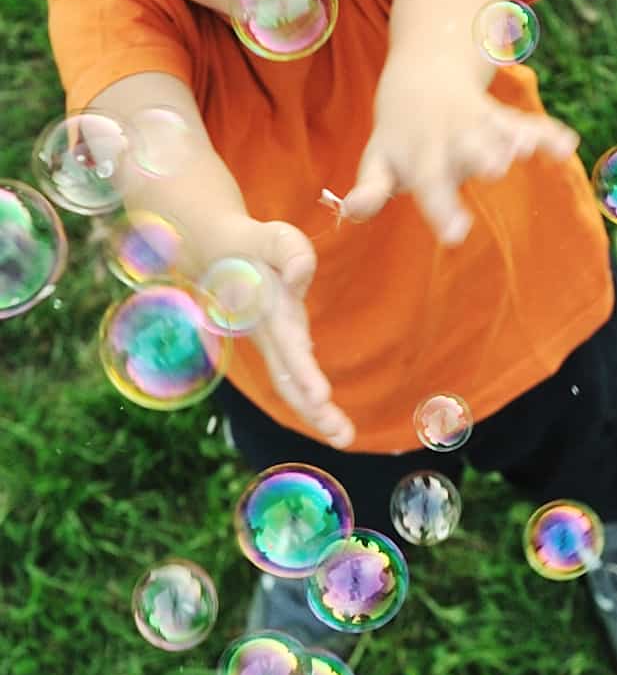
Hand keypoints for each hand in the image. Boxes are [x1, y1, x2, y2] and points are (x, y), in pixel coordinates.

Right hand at [208, 217, 355, 448]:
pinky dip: (310, 401)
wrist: (214, 252)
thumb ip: (288, 251)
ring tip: (344, 437)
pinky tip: (331, 421)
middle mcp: (267, 334)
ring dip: (315, 413)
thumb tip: (301, 277)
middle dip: (312, 410)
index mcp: (266, 311)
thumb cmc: (250, 243)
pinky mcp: (279, 343)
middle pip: (287, 380)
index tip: (321, 396)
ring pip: (290, 384)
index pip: (287, 346)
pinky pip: (293, 377)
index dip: (303, 372)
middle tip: (342, 436)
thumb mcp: (270, 236)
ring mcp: (271, 342)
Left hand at [342, 64, 579, 244]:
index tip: (456, 235)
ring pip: (497, 130)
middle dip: (481, 157)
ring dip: (514, 138)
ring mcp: (476, 124)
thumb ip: (369, 189)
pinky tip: (566, 145)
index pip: (428, 182)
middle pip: (466, 149)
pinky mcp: (500, 117)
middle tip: (495, 171)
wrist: (423, 72)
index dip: (440, 206)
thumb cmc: (400, 135)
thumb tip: (352, 211)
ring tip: (529, 149)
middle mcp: (449, 137)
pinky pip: (525, 123)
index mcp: (419, 154)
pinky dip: (546, 134)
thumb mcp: (378, 158)